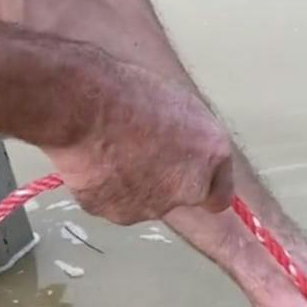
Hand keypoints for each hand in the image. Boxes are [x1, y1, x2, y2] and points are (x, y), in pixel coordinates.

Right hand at [48, 54, 233, 224]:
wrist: (87, 108)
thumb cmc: (132, 94)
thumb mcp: (181, 106)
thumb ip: (191, 140)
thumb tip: (187, 150)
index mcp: (212, 156)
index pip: (218, 195)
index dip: (200, 186)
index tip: (187, 180)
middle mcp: (189, 188)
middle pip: (178, 197)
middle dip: (162, 183)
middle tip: (137, 154)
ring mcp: (152, 205)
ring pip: (143, 202)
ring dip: (131, 187)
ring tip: (109, 153)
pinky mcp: (115, 212)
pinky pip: (109, 202)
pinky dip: (101, 189)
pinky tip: (92, 163)